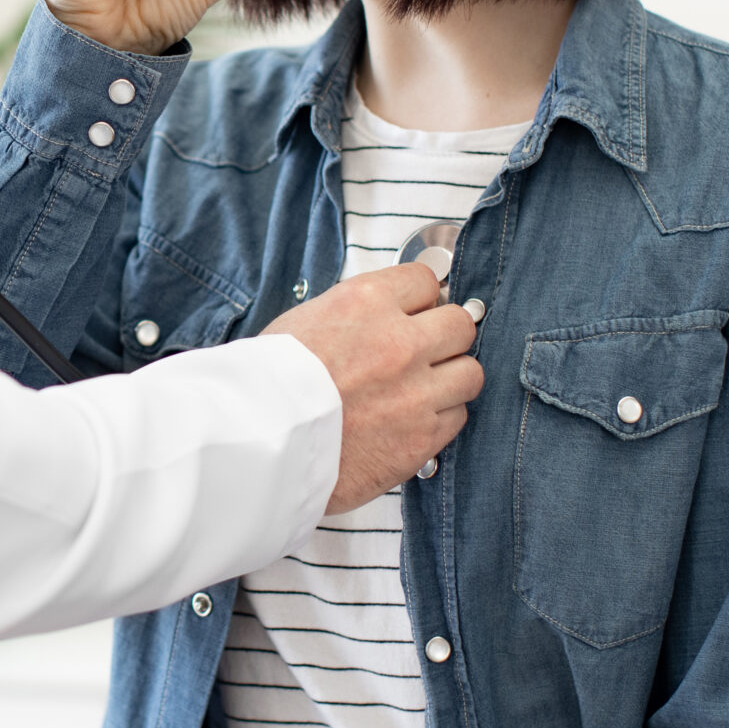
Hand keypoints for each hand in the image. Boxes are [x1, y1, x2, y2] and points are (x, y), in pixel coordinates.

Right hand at [265, 264, 484, 514]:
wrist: (258, 446)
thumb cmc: (268, 387)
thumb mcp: (305, 323)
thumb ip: (356, 316)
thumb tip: (386, 316)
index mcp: (366, 303)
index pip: (426, 281)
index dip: (420, 299)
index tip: (415, 313)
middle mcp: (400, 342)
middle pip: (460, 324)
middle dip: (444, 336)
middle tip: (424, 352)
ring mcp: (417, 391)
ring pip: (470, 372)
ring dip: (451, 378)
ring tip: (424, 389)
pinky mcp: (422, 437)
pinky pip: (457, 417)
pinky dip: (440, 418)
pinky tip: (412, 420)